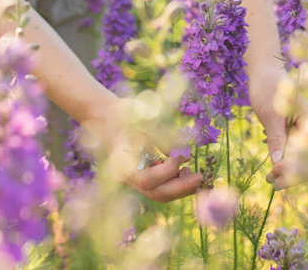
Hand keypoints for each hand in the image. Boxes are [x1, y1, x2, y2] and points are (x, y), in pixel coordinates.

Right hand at [80, 95, 203, 203]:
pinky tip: (185, 171)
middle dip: (180, 188)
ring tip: (195, 175)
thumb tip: (186, 153)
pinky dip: (174, 183)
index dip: (169, 169)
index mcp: (122, 164)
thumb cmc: (125, 113)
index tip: (182, 154)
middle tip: (201, 177)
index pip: (148, 179)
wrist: (106, 115)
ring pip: (159, 194)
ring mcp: (132, 180)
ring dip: (180, 188)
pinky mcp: (140, 177)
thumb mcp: (145, 121)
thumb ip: (165, 138)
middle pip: (155, 194)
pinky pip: (159, 187)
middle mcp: (126, 178)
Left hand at [248, 58, 307, 188]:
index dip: (298, 167)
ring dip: (290, 174)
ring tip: (271, 182)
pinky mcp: (296, 136)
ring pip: (305, 162)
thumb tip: (278, 163)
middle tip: (273, 181)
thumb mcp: (270, 114)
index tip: (277, 171)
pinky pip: (297, 156)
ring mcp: (306, 133)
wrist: (265, 75)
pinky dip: (287, 167)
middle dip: (295, 175)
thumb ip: (276, 138)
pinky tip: (273, 175)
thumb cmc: (268, 88)